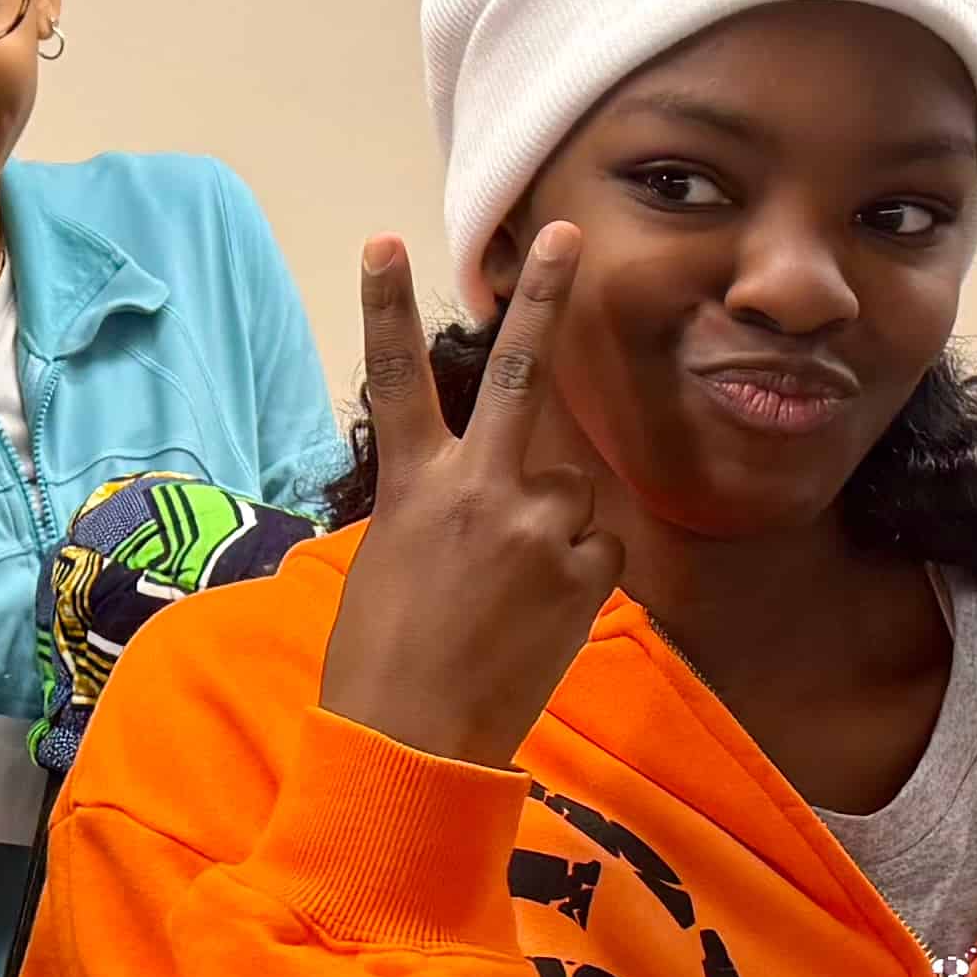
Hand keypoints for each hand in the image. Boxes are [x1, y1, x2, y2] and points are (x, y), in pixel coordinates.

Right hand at [315, 226, 624, 768]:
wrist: (414, 742)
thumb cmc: (381, 660)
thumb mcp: (390, 561)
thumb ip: (443, 507)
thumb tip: (492, 497)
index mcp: (414, 485)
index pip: (395, 378)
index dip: (386, 307)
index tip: (383, 241)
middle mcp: (479, 489)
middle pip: (520, 373)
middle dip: (543, 298)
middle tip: (565, 234)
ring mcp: (537, 527)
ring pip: (571, 491)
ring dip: (553, 527)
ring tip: (510, 595)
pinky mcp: (582, 573)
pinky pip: (595, 551)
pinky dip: (576, 578)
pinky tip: (538, 619)